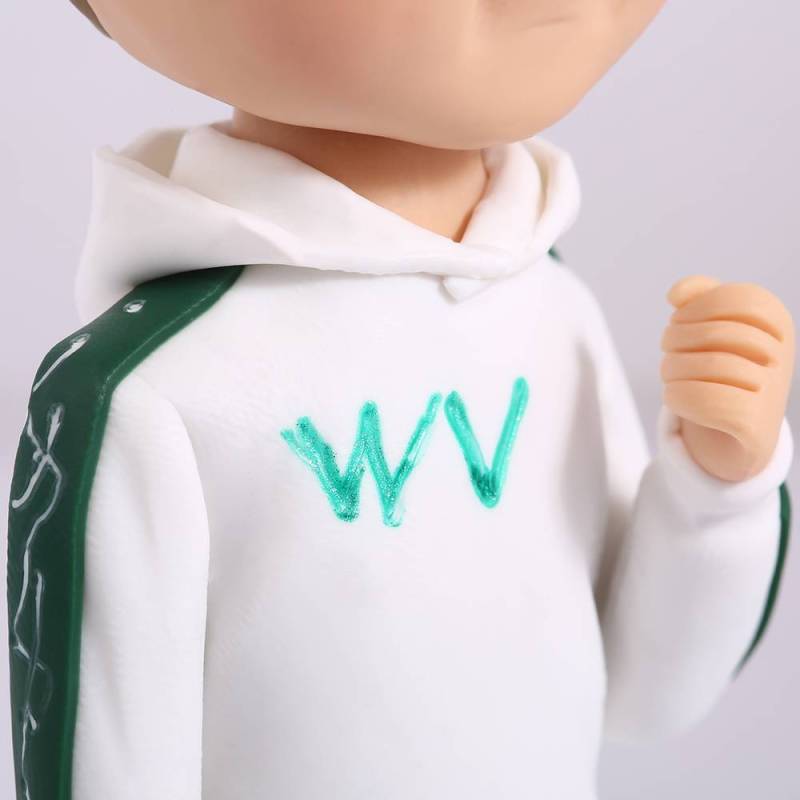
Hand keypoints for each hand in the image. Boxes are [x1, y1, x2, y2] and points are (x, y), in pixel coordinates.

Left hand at [661, 276, 794, 481]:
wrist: (740, 430)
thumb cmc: (723, 369)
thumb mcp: (714, 326)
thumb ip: (697, 299)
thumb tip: (676, 293)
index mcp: (776, 322)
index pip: (734, 298)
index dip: (695, 308)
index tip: (680, 321)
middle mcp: (781, 355)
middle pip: (715, 332)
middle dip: (675, 339)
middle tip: (669, 352)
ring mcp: (772, 391)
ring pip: (710, 366)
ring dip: (672, 370)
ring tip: (669, 376)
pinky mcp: (755, 425)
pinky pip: (709, 401)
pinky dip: (679, 396)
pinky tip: (673, 396)